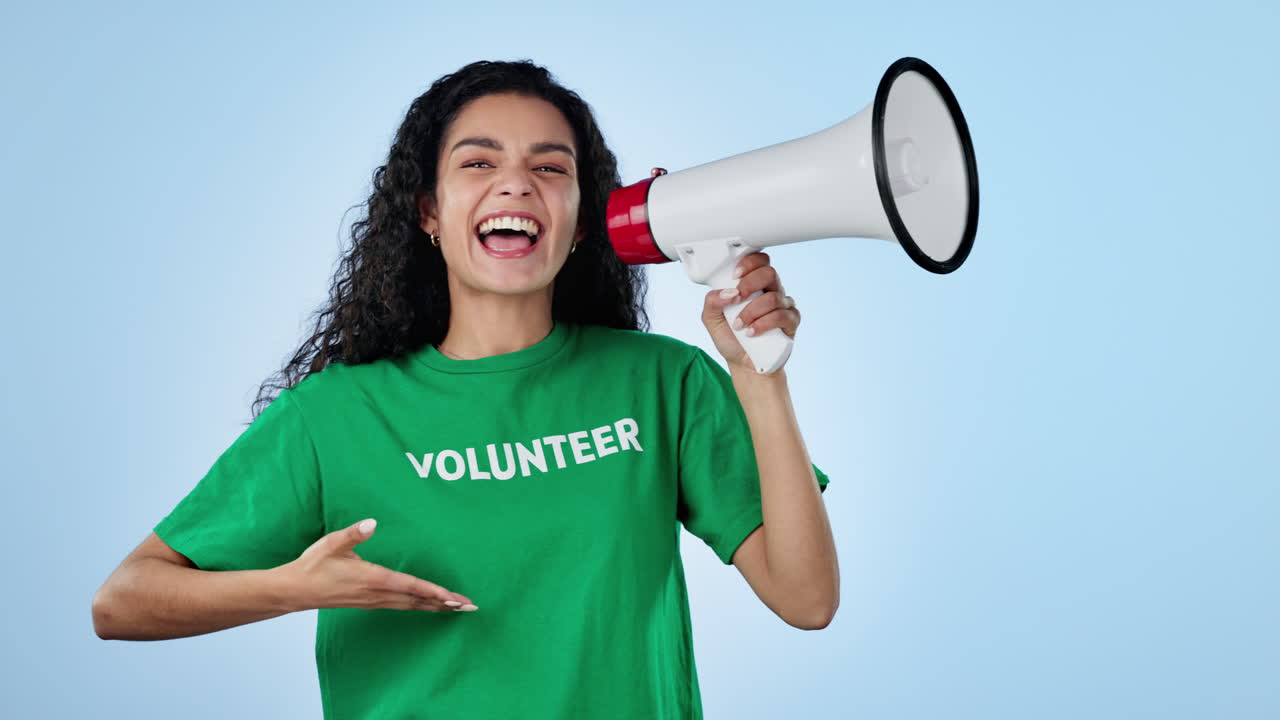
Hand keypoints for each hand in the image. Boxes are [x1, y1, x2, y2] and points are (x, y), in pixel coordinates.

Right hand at [279, 519, 476, 612]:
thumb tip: (371, 523)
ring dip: (435, 607)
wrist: (294, 591)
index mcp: (372, 578)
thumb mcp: (331, 545)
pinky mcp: (369, 603)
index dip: (434, 592)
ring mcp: (373, 601)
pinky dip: (420, 606)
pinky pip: (401, 606)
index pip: (410, 586)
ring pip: (411, 606)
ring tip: (457, 608)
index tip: (454, 597)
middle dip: (444, 604)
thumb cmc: (312, 566)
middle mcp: (376, 593)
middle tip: (469, 606)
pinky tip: (428, 606)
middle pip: (417, 601)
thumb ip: (352, 534)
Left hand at [700, 251, 799, 372]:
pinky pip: (782, 315)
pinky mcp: (791, 322)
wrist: (745, 365)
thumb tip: (728, 292)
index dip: (749, 262)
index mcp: (754, 285)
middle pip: (769, 273)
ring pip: (773, 297)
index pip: (759, 261)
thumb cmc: (731, 339)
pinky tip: (752, 333)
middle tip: (737, 298)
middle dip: (750, 284)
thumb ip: (711, 302)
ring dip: (752, 311)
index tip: (735, 275)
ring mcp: (783, 306)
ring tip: (740, 326)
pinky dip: (764, 324)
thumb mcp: (711, 320)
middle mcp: (770, 291)